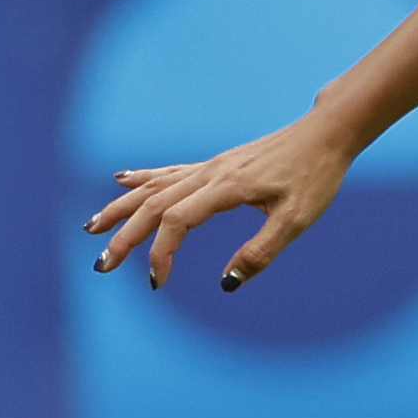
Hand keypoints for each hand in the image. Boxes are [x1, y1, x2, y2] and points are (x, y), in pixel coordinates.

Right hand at [85, 115, 357, 291]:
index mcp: (226, 188)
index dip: (161, 253)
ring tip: (90, 227)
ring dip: (120, 208)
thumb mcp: (296, 220)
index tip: (157, 282)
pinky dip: (141, 180)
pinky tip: (121, 181)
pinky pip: (169, 173)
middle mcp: (210, 174)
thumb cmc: (317, 176)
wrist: (327, 134)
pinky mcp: (217, 164)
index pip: (176, 221)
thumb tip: (226, 284)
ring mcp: (211, 166)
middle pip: (153, 205)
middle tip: (100, 266)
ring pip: (153, 187)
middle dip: (123, 236)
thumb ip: (260, 252)